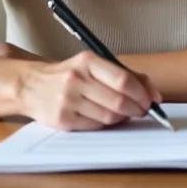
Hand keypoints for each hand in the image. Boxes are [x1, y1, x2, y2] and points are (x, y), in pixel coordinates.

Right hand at [13, 52, 162, 130]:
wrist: (31, 86)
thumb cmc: (70, 75)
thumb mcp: (94, 65)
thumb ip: (126, 75)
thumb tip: (155, 94)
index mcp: (87, 61)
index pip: (124, 80)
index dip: (143, 93)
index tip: (151, 100)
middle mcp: (76, 79)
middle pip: (119, 101)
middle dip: (138, 108)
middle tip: (143, 110)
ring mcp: (68, 100)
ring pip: (109, 116)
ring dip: (123, 118)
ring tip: (124, 113)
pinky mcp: (62, 119)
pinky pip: (95, 126)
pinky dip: (107, 124)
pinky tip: (107, 118)